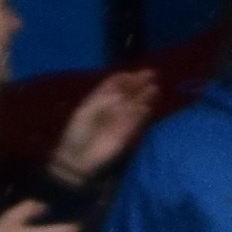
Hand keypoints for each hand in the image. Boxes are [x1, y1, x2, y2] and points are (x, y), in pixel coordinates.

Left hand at [46, 69, 158, 185]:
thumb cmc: (77, 133)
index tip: (132, 73)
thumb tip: (120, 93)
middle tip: (151, 74)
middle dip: (138, 84)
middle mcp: (111, 108)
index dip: (123, 78)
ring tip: (155, 88)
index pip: (113, 85)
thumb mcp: (85, 111)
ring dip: (144, 97)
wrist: (78, 158)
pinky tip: (148, 106)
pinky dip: (142, 114)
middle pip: (127, 93)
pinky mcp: (126, 133)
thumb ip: (103, 100)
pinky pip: (136, 121)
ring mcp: (120, 121)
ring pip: (134, 106)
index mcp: (98, 101)